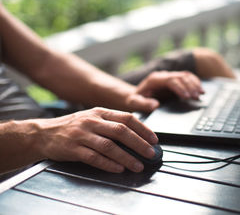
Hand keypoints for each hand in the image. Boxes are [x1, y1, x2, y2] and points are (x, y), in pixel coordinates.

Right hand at [33, 107, 158, 172]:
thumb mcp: (93, 118)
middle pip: (120, 131)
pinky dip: (108, 164)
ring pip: (109, 146)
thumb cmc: (74, 127)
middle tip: (151, 154)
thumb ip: (112, 123)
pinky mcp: (72, 149)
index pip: (127, 118)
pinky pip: (93, 157)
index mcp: (100, 112)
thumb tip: (138, 135)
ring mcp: (81, 135)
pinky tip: (118, 169)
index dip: (143, 129)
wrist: (43, 133)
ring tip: (138, 165)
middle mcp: (92, 121)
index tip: (154, 139)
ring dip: (126, 157)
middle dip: (139, 143)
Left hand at [136, 71, 204, 99]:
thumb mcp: (134, 103)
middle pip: (180, 77)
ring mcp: (169, 76)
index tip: (187, 97)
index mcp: (154, 79)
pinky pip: (187, 78)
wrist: (135, 94)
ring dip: (194, 84)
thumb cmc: (134, 99)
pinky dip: (195, 83)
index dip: (180, 87)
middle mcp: (163, 75)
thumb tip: (155, 105)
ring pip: (185, 76)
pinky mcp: (174, 79)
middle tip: (197, 96)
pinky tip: (200, 90)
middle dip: (190, 86)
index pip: (170, 80)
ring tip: (201, 94)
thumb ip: (143, 104)